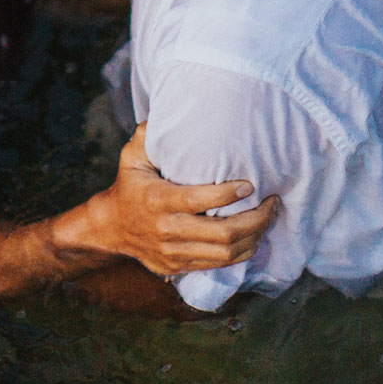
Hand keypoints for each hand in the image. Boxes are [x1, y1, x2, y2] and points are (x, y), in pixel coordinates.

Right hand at [62, 124, 276, 275]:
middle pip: (222, 233)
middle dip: (255, 219)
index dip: (229, 194)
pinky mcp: (180, 267)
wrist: (111, 229)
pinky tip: (254, 235)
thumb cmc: (129, 186)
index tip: (250, 184)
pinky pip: (219, 264)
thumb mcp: (131, 158)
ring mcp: (174, 253)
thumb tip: (162, 116)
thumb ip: (146, 137)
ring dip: (254, 237)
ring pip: (225, 253)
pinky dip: (242, 251)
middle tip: (272, 203)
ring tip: (268, 218)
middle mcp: (167, 230)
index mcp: (158, 201)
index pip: (199, 201)